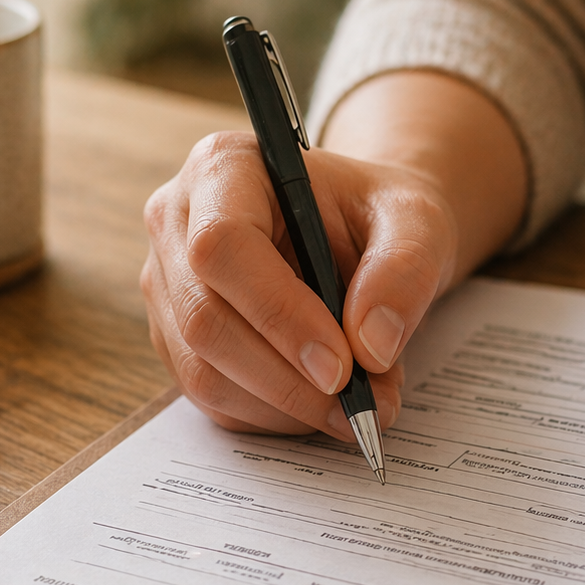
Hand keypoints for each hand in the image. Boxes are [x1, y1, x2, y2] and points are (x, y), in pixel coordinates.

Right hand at [141, 71, 525, 439]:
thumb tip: (371, 348)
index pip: (223, 245)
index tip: (341, 367)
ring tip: (361, 402)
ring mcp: (168, 285)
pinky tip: (325, 402)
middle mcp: (177, 222)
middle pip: (205, 318)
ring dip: (287, 406)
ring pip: (203, 371)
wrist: (361, 231)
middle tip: (363, 406)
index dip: (278, 314)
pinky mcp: (177, 338)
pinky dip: (275, 416)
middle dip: (288, 379)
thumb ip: (404, 271)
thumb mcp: (416, 221)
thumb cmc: (379, 214)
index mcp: (225, 167)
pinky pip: (213, 398)